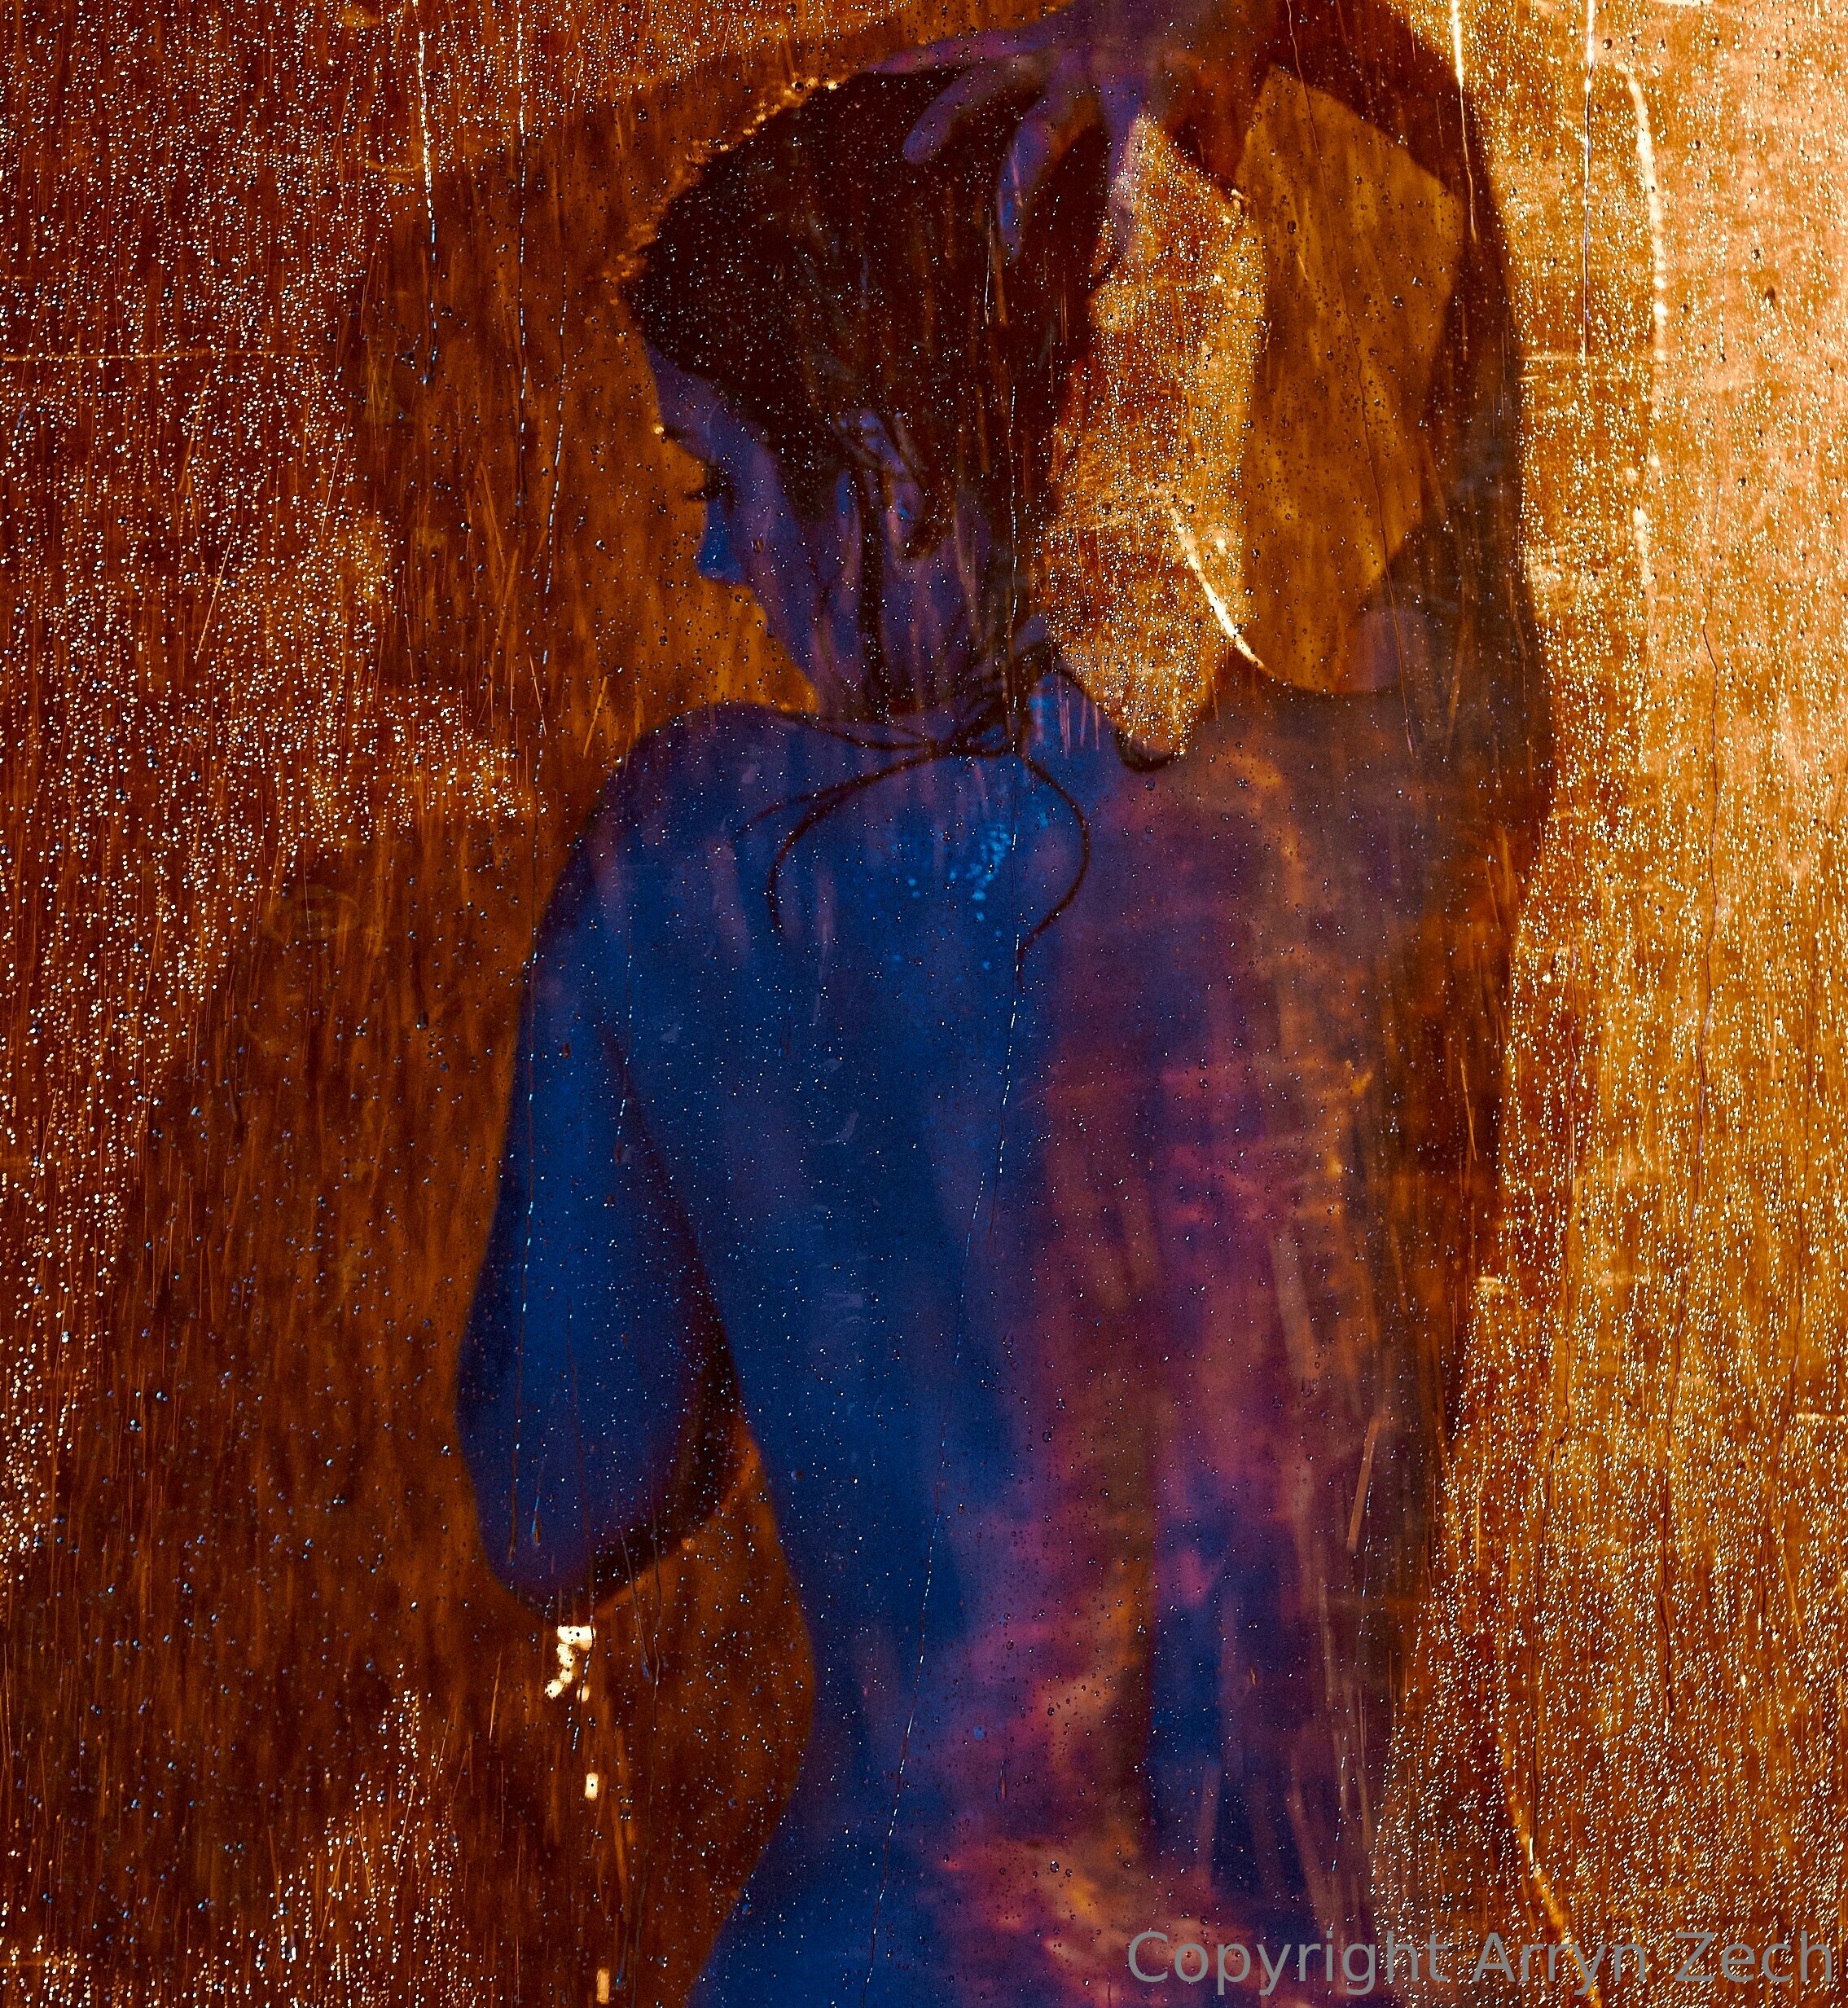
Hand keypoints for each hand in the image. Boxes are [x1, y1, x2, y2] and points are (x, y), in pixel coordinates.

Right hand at [879, 0, 1278, 254]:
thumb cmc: (1229, 35)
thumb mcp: (1234, 105)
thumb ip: (1214, 163)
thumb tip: (1208, 224)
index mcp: (1146, 91)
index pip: (1129, 174)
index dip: (1120, 226)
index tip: (1112, 279)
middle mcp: (1091, 66)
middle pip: (1038, 138)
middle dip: (1017, 195)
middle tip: (1006, 249)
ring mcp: (1060, 42)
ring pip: (988, 82)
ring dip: (947, 118)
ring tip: (909, 156)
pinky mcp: (1043, 28)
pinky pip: (978, 45)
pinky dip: (930, 55)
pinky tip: (879, 71)